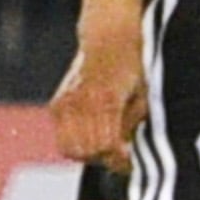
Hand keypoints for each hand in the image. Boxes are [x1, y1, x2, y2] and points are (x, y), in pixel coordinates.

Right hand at [50, 33, 146, 171]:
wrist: (109, 37)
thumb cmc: (133, 67)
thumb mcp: (142, 95)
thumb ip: (131, 125)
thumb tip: (124, 153)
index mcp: (106, 100)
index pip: (106, 146)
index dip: (119, 160)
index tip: (130, 161)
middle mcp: (81, 102)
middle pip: (87, 152)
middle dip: (105, 159)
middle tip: (120, 154)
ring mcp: (65, 102)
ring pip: (71, 149)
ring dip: (89, 154)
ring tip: (107, 146)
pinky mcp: (57, 104)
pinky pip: (62, 138)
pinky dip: (76, 144)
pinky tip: (94, 135)